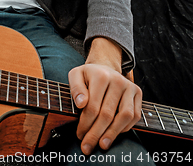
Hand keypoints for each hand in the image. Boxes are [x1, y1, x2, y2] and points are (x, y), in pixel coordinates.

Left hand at [68, 39, 141, 154]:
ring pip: (124, 116)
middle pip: (107, 114)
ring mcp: (129, 87)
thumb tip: (81, 103)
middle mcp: (117, 80)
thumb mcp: (76, 75)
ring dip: (112, 133)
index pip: (92, 106)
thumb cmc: (89, 76)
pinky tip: (113, 133)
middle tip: (88, 146)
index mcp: (101, 75)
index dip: (85, 124)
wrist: (105, 68)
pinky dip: (124, 127)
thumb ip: (75, 88)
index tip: (79, 134)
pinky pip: (134, 116)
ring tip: (103, 144)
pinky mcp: (138, 93)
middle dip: (96, 133)